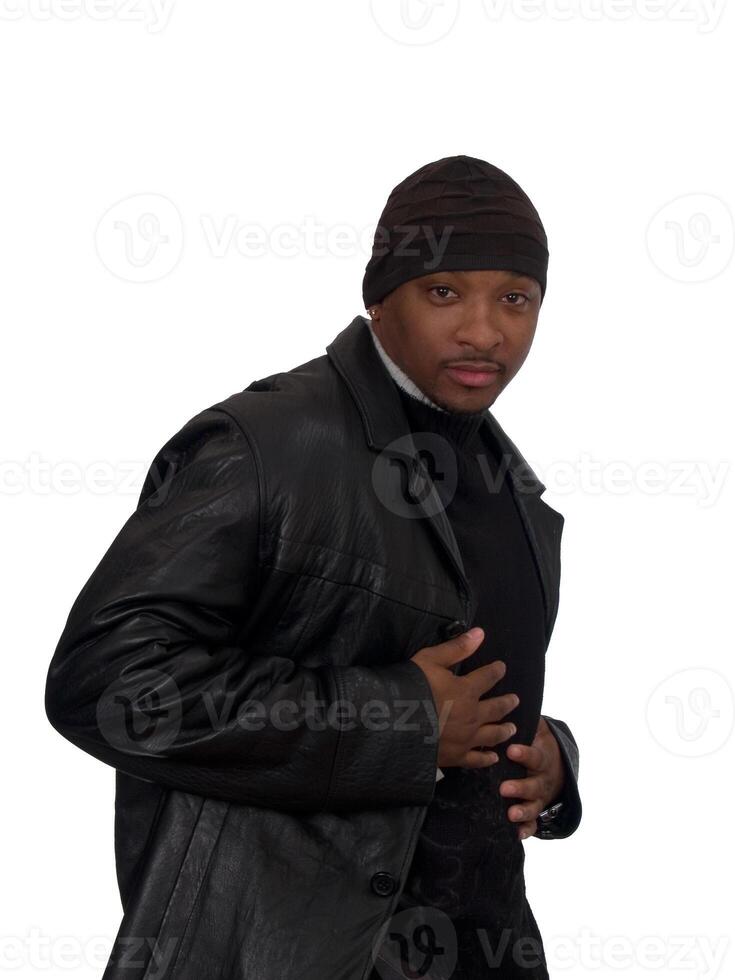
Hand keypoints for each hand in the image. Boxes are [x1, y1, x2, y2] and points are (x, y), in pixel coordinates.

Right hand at [410, 627, 518, 769]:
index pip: (488, 677)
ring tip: (512, 728)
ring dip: (504, 730)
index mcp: (467, 690)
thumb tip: (480, 633)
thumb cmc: (411, 688)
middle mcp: (472, 715)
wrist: (395, 724)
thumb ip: (457, 648)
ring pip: (493, 735)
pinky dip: (487, 759)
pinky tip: (493, 758)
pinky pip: (477, 759)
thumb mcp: (430, 660)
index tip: (502, 668)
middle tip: (515, 700)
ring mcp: (466, 738)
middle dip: (507, 702)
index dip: (496, 671)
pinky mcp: (456, 756)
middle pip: (496, 708)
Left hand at [499, 716, 564, 840]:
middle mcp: (542, 779)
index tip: (511, 749)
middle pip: (534, 785)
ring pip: (534, 806)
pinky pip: (533, 824)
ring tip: (511, 814)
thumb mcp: (538, 731)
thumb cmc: (539, 744)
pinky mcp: (537, 811)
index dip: (524, 753)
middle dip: (520, 787)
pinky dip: (526, 829)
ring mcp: (540, 797)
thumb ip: (528, 721)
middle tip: (504, 788)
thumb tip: (509, 701)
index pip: (534, 756)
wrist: (559, 767)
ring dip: (523, 811)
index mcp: (542, 757)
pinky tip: (517, 834)